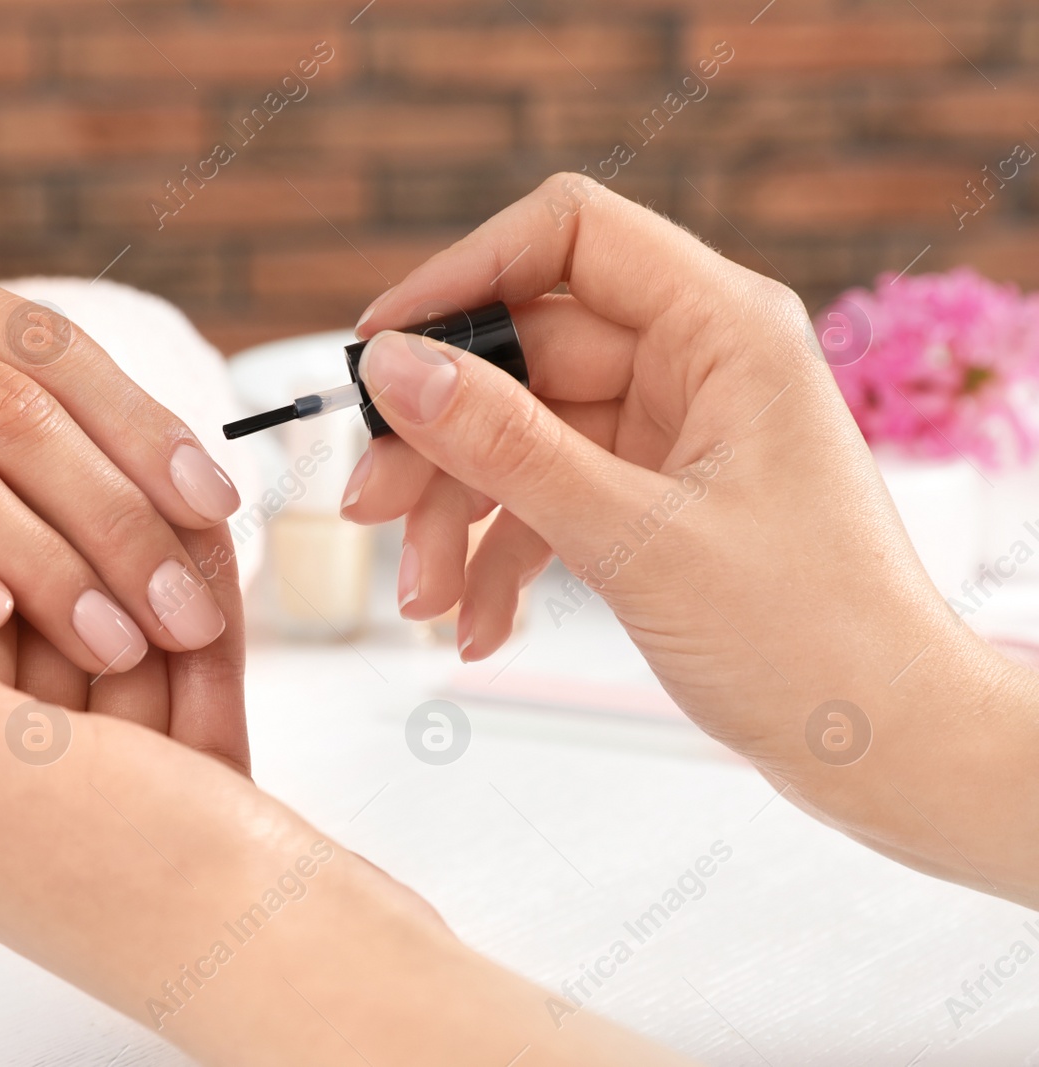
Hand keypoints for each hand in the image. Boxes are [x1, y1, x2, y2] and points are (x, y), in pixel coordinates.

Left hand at [0, 540, 682, 1064]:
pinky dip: (203, 618)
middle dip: (84, 558)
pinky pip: (190, 681)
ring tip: (176, 495)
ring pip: (125, 650)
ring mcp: (116, 800)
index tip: (16, 477)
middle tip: (111, 472)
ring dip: (151, 575)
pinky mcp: (200, 795)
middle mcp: (22, 802)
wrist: (302, 964)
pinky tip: (213, 554)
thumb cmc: (138, 884)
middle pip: (41, 640)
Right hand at [346, 174, 1038, 904]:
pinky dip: (503, 557)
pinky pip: (549, 498)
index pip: (567, 236)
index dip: (461, 276)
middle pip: (523, 355)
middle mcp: (695, 364)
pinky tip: (480, 625)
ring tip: (425, 600)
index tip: (380, 351)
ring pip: (522, 436)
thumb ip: (505, 445)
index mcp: (722, 329)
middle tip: (370, 509)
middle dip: (440, 441)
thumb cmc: (810, 637)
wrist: (888, 747)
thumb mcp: (634, 536)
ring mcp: (674, 433)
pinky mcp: (657, 497)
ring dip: (459, 516)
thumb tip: (396, 368)